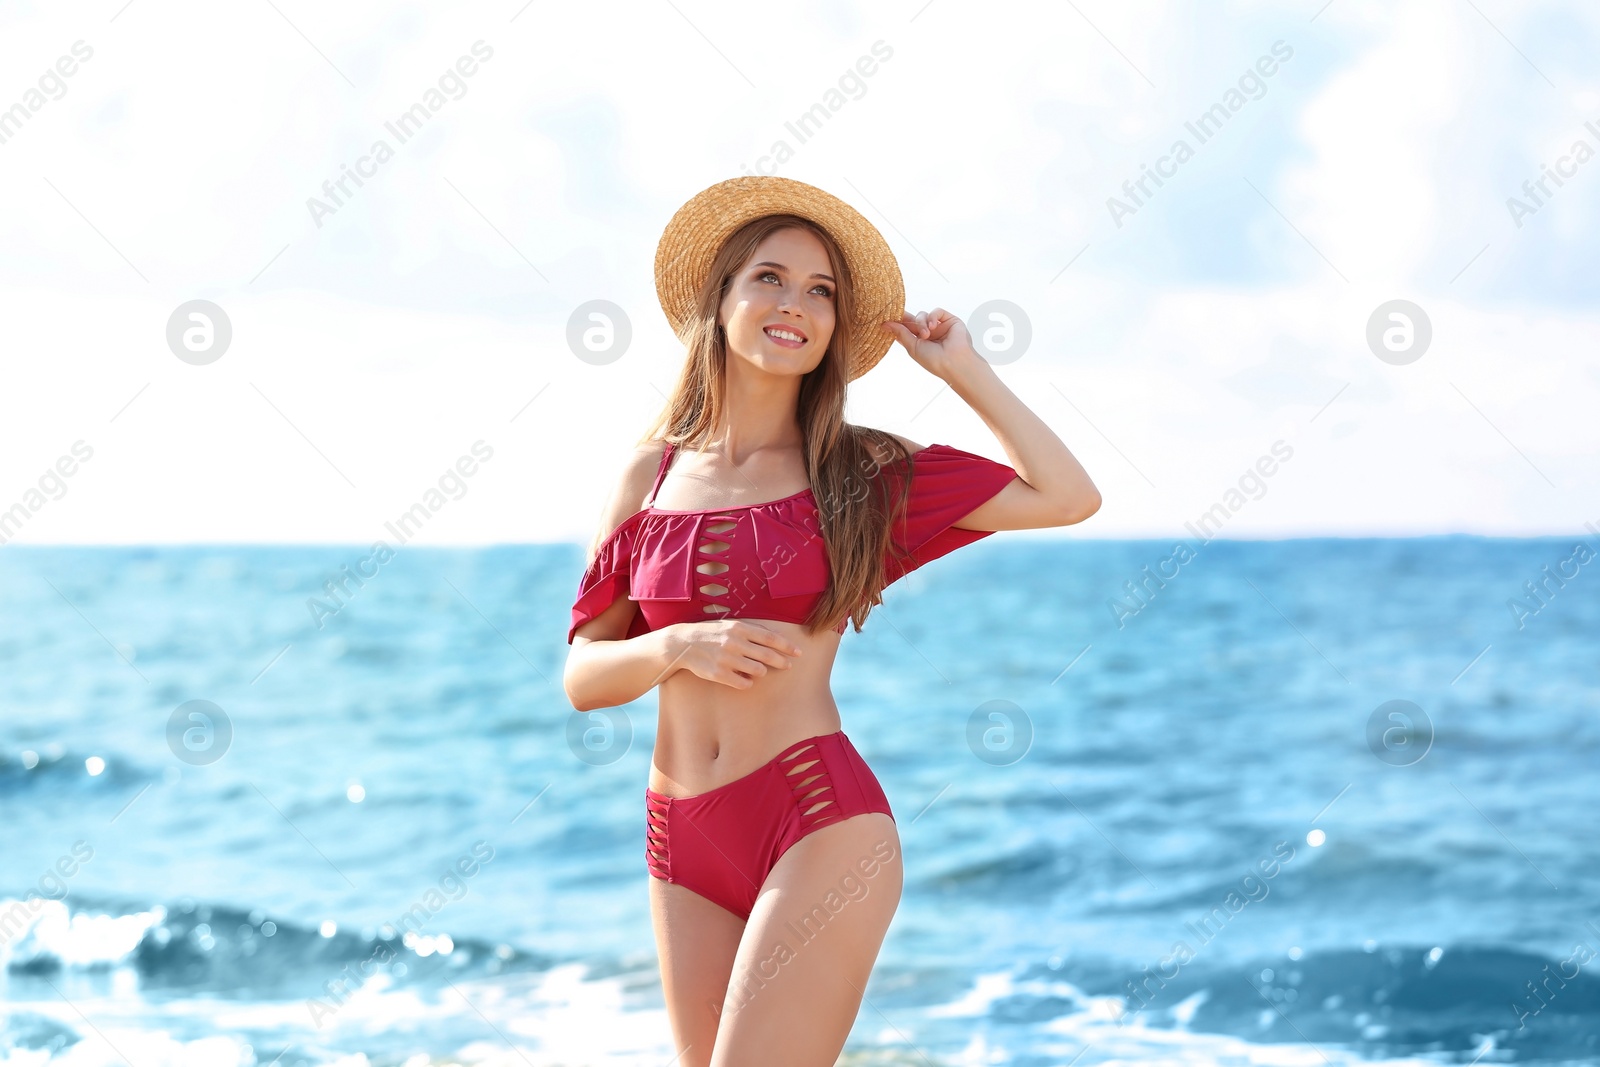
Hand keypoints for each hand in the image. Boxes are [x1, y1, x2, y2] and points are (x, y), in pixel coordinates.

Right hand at [665, 620, 801, 689]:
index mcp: (739, 628)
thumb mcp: (731, 626)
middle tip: (789, 666)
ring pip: (757, 671)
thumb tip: (778, 637)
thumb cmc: (712, 633)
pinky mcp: (719, 674)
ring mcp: (726, 659)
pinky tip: (745, 679)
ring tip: (758, 669)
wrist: (683, 643)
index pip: (770, 638)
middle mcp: (734, 643)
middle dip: (782, 661)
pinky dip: (748, 682)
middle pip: (767, 655)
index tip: (799, 653)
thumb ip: (753, 631)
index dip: (787, 646)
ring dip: (762, 671)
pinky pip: (743, 683)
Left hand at [882, 308, 982, 379]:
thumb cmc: (934, 360)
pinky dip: (932, 316)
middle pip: (913, 320)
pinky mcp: (949, 320)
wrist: (954, 362)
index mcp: (919, 341)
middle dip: (909, 322)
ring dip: (921, 323)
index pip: (906, 328)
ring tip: (926, 335)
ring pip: (923, 315)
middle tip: (908, 326)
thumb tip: (885, 324)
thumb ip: (901, 333)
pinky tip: (933, 326)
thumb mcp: (912, 347)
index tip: (887, 319)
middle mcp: (928, 333)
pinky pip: (937, 311)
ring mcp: (939, 326)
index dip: (898, 323)